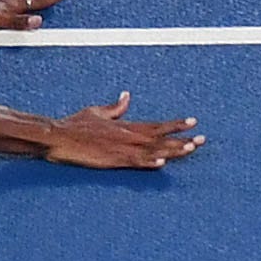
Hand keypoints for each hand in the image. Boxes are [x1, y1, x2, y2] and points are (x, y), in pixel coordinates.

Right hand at [40, 93, 201, 170]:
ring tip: (191, 149)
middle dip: (182, 138)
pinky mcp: (111, 160)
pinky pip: (134, 162)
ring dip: (172, 150)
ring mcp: (120, 148)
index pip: (156, 124)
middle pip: (160, 137)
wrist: (57, 135)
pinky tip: (161, 164)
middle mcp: (126, 135)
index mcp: (125, 125)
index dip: (175, 124)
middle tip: (202, 138)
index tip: (193, 121)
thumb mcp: (96, 111)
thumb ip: (115, 107)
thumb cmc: (74, 124)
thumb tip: (127, 96)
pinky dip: (148, 162)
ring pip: (152, 150)